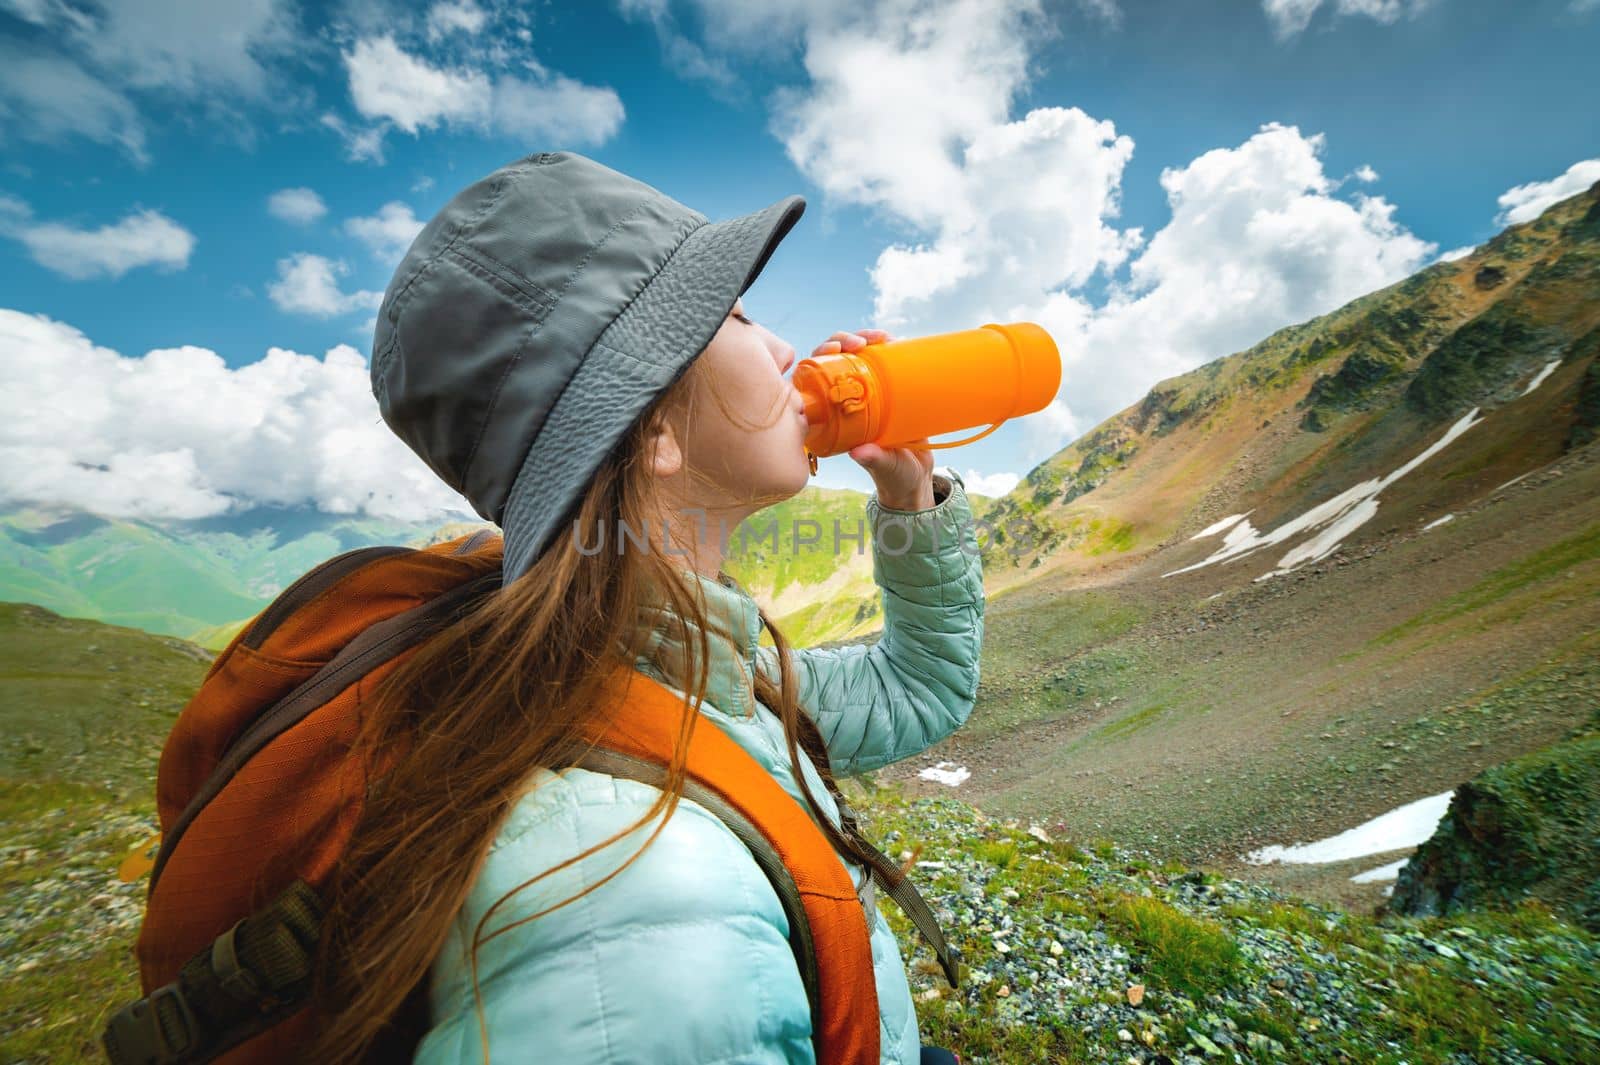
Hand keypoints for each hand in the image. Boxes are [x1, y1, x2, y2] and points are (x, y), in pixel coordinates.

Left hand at [813, 328, 935, 510]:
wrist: (917, 475)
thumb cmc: (894, 476)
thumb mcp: (885, 467)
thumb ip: (873, 460)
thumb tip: (859, 453)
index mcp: (833, 421)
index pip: (813, 383)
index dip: (815, 362)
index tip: (832, 351)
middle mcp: (845, 403)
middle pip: (831, 363)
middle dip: (839, 343)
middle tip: (857, 343)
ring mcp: (866, 394)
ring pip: (855, 358)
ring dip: (863, 339)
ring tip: (881, 338)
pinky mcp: (887, 389)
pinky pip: (880, 362)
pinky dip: (884, 348)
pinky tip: (893, 340)